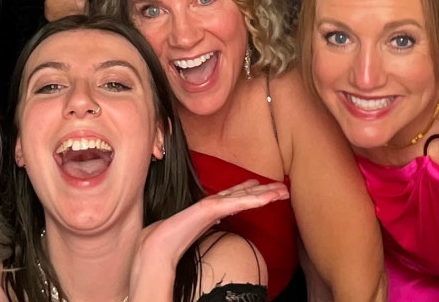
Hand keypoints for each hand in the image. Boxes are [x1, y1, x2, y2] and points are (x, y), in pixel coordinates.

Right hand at [129, 180, 288, 297]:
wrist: (156, 250)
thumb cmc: (169, 244)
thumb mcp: (192, 235)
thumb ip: (204, 228)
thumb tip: (215, 223)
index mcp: (208, 212)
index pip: (233, 199)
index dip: (248, 192)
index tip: (262, 189)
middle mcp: (212, 205)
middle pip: (242, 195)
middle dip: (263, 191)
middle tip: (282, 188)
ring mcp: (211, 205)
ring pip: (244, 196)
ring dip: (264, 193)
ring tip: (282, 190)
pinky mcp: (210, 209)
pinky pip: (236, 203)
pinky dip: (253, 200)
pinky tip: (267, 199)